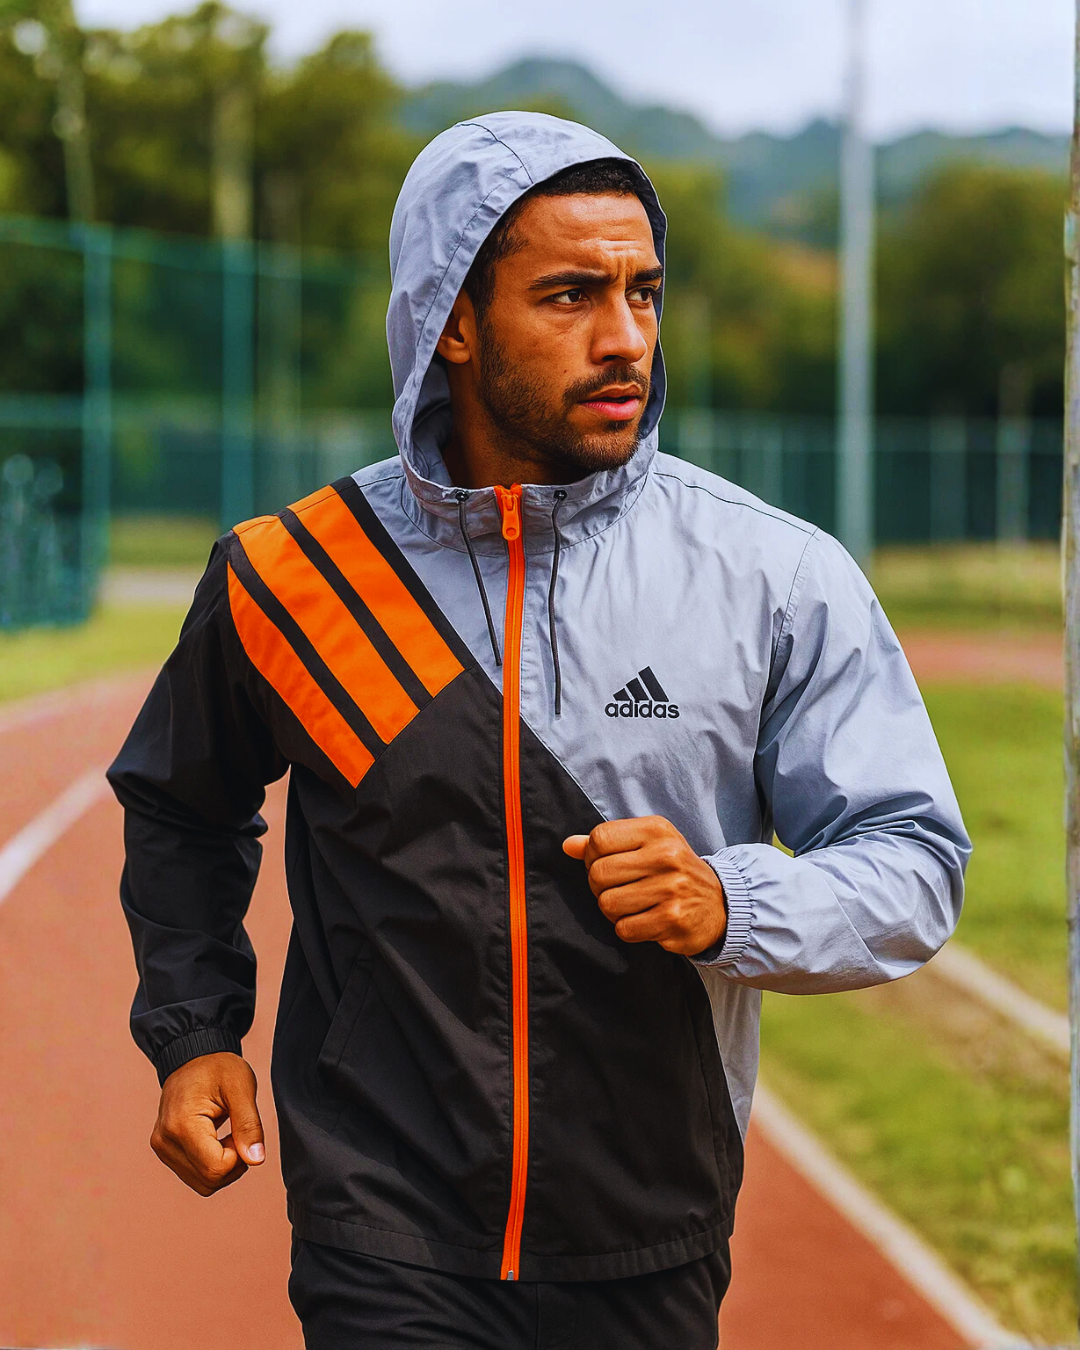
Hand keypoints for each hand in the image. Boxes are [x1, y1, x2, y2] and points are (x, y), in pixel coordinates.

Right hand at [151, 1052, 265, 1196]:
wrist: (193, 1056)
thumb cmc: (217, 1067)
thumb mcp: (241, 1087)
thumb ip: (249, 1125)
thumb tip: (256, 1160)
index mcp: (181, 1125)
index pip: (215, 1169)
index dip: (239, 1157)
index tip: (242, 1131)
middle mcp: (165, 1141)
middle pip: (209, 1181)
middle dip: (233, 1164)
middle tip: (238, 1132)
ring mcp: (162, 1148)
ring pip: (202, 1183)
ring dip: (223, 1166)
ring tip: (227, 1134)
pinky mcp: (165, 1150)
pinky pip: (194, 1175)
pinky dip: (212, 1164)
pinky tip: (217, 1140)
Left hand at [563, 816, 726, 956]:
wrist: (720, 904)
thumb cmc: (673, 871)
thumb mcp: (647, 845)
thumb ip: (607, 844)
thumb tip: (567, 845)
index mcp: (656, 830)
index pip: (599, 838)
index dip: (591, 856)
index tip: (605, 865)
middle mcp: (666, 855)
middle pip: (598, 873)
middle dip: (599, 887)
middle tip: (617, 889)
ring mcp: (671, 888)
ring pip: (607, 903)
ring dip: (613, 910)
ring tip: (632, 906)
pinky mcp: (673, 920)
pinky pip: (624, 929)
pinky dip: (628, 929)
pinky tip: (645, 920)